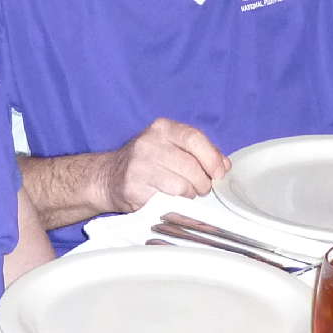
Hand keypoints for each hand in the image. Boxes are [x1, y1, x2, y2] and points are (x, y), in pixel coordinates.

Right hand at [101, 118, 229, 212]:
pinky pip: (166, 201)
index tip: (219, 173)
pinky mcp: (134, 188)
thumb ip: (200, 152)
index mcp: (162, 128)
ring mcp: (139, 166)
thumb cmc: (146, 162)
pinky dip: (174, 204)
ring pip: (181, 186)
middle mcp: (149, 143)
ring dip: (189, 195)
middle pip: (191, 166)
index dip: (212, 158)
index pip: (195, 139)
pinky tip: (168, 199)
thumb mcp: (171, 147)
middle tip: (202, 188)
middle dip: (203, 182)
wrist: (108, 177)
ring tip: (184, 194)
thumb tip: (224, 165)